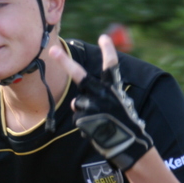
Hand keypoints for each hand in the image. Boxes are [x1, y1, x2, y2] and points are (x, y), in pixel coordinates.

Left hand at [48, 35, 153, 169]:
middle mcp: (104, 94)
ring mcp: (94, 106)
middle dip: (65, 62)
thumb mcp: (117, 104)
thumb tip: (73, 102)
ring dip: (83, 111)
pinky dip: (85, 125)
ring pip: (77, 103)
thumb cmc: (122, 123)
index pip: (111, 67)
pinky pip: (78, 118)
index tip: (104, 37)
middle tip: (53, 50)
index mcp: (114, 88)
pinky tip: (97, 130)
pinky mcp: (86, 119)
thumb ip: (98, 98)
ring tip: (99, 121)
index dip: (108, 51)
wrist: (130, 145)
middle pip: (80, 75)